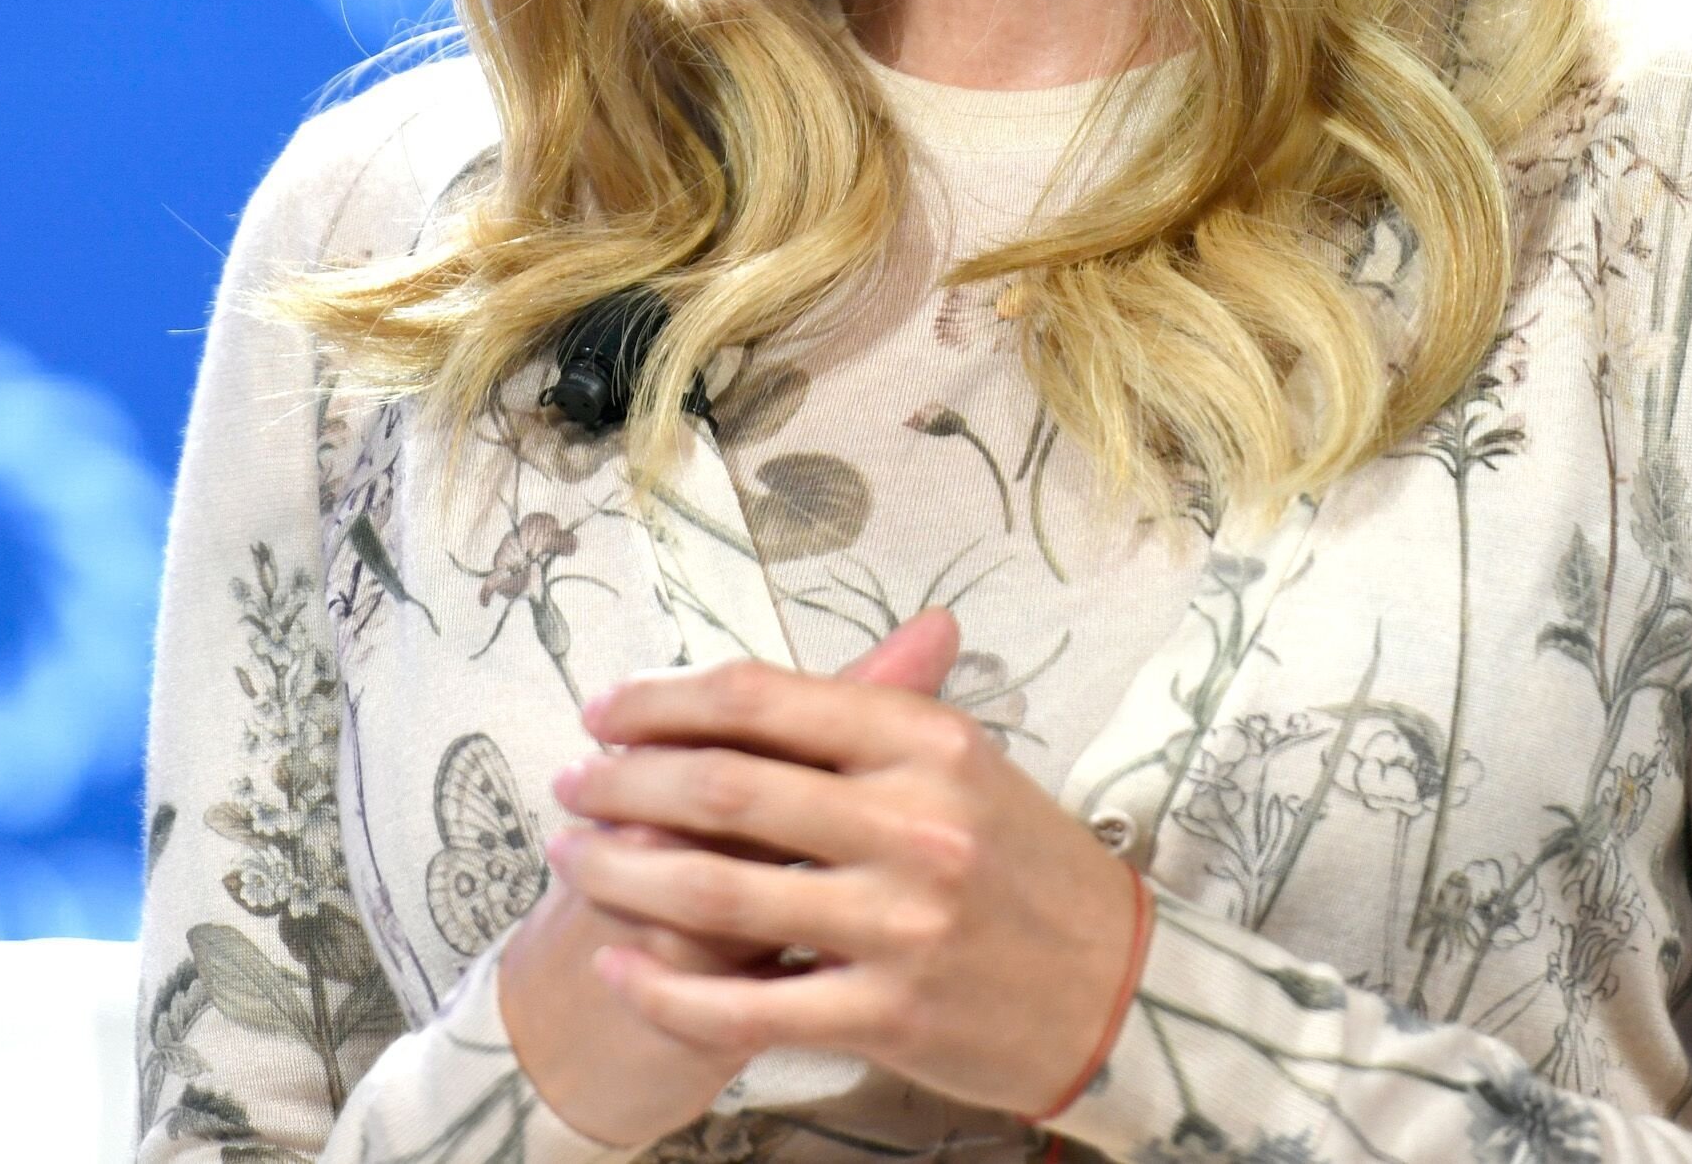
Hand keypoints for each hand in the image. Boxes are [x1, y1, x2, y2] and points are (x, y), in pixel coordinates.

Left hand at [545, 609, 1149, 1118]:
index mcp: (927, 744)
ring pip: (721, 892)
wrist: (1122, 993)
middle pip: (726, 788)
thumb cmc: (1028, 870)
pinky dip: (668, 986)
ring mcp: (900, 925)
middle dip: (623, 782)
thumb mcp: (967, 767)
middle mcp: (914, 824)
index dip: (665, 701)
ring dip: (622, 871)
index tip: (606, 711)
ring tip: (571, 857)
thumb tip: (764, 675)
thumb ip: (872, 709)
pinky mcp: (888, 1015)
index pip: (764, 701)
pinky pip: (748, 1004)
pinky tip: (619, 966)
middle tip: (569, 783)